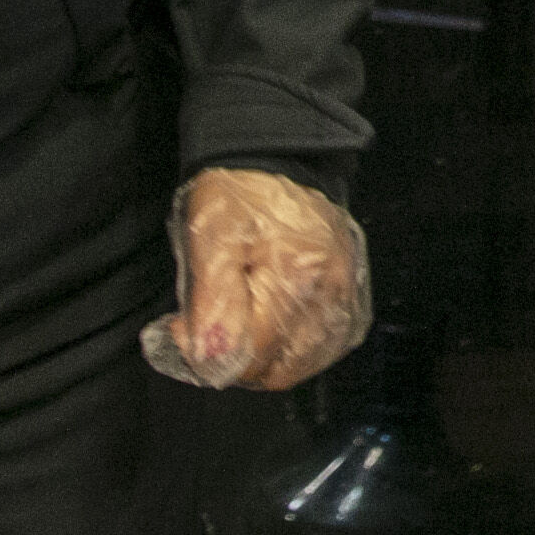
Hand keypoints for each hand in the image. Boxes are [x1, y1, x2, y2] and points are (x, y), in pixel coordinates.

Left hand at [144, 166, 373, 389]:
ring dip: (262, 362)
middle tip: (208, 329)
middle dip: (234, 362)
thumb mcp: (210, 237)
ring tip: (238, 329)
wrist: (280, 165)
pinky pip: (324, 352)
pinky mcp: (353, 302)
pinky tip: (271, 333)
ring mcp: (347, 299)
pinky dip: (292, 354)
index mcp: (296, 275)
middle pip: (277, 369)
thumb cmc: (241, 197)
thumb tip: (211, 358)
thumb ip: (211, 301)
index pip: (248, 352)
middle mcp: (331, 292)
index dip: (206, 352)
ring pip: (300, 367)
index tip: (181, 327)